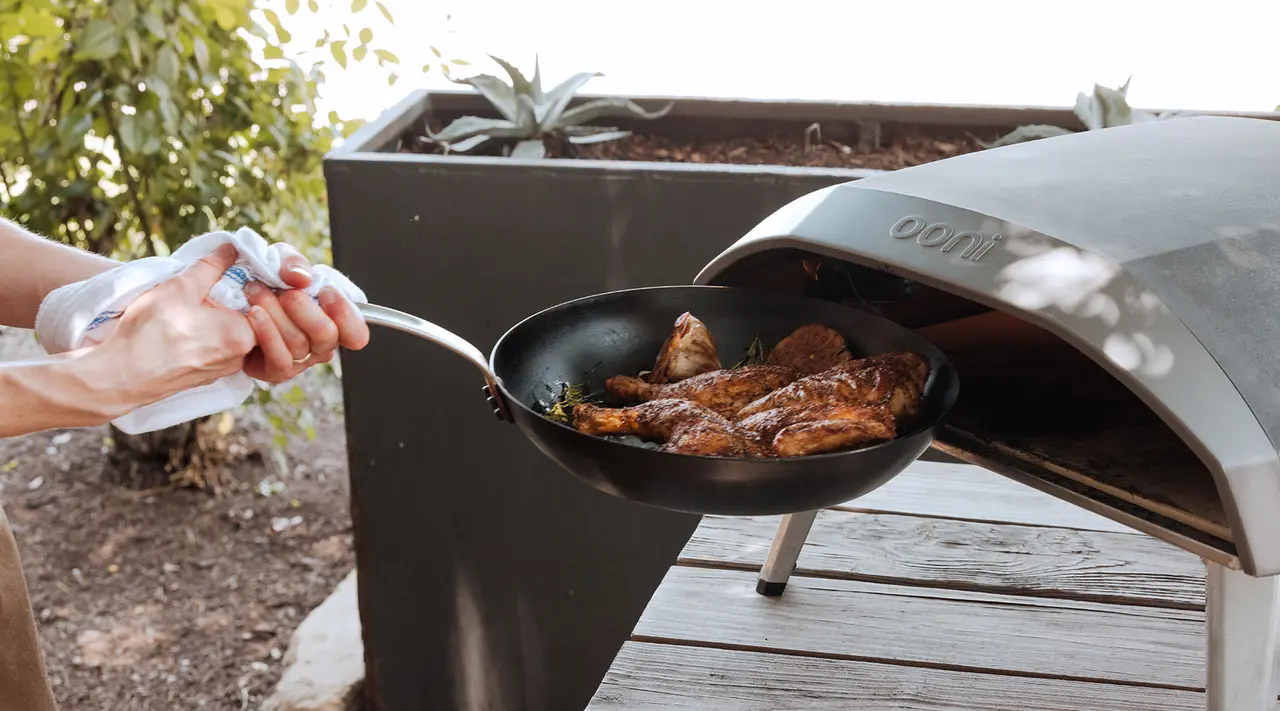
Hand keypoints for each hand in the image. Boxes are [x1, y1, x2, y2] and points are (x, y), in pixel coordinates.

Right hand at [90, 243, 257, 411]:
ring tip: (189, 306)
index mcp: (244, 336)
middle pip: (245, 320)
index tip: (225, 275)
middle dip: (229, 302)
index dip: (245, 285)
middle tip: (205, 289)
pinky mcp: (203, 378)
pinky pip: (212, 350)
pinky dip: (203, 336)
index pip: (260, 304)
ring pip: (227, 335)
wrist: (120, 376)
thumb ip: (211, 266)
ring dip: (215, 319)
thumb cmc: (152, 331)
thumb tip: (231, 249)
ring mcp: (221, 371)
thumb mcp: (181, 287)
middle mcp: (240, 358)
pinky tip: (182, 327)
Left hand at [240, 244, 369, 383]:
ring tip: (255, 291)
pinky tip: (253, 313)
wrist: (231, 301)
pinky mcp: (276, 372)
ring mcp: (300, 361)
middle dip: (305, 309)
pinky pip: (279, 359)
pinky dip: (266, 332)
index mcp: (333, 321)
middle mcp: (321, 345)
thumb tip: (303, 278)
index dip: (347, 316)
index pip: (357, 334)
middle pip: (327, 336)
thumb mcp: (280, 262)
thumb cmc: (265, 283)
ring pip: (299, 344)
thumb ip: (293, 263)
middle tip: (285, 292)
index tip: (326, 292)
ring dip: (276, 313)